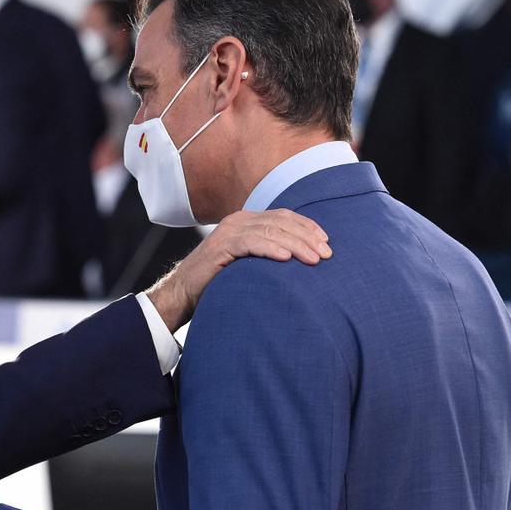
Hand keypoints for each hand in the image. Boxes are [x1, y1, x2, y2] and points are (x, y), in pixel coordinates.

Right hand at [147, 208, 331, 330]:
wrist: (184, 293)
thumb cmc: (220, 281)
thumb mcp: (249, 262)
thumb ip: (268, 253)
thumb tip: (302, 259)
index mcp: (246, 221)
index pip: (283, 216)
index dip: (307, 226)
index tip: (326, 242)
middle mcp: (238, 221)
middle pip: (280, 222)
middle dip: (307, 237)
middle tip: (326, 254)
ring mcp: (228, 232)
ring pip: (269, 230)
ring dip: (296, 244)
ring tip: (313, 259)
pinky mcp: (220, 246)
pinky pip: (250, 242)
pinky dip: (270, 248)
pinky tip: (286, 258)